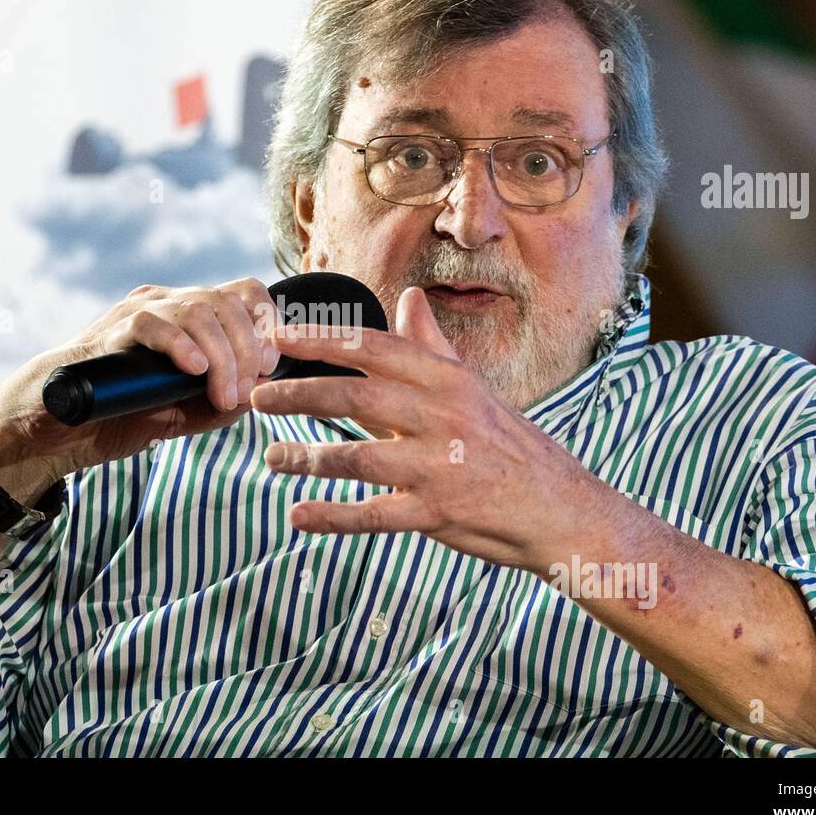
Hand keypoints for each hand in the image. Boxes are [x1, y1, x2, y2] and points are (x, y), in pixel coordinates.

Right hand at [0, 277, 282, 501]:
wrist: (54, 434)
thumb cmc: (115, 418)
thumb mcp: (178, 415)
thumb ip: (216, 405)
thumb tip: (259, 396)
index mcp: (187, 318)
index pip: (243, 293)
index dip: (267, 323)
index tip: (271, 366)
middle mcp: (165, 304)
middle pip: (229, 299)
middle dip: (249, 347)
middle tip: (248, 391)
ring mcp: (137, 313)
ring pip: (199, 308)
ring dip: (223, 354)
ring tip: (224, 394)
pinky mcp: (110, 332)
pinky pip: (153, 323)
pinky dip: (181, 345)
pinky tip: (194, 371)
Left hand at [250, 287, 617, 572]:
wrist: (559, 508)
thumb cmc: (509, 444)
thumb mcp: (472, 388)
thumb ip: (431, 345)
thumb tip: (407, 297)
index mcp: (447, 380)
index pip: (374, 348)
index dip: (322, 339)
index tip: (277, 335)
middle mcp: (442, 417)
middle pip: (356, 395)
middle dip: (299, 393)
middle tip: (256, 396)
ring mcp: (439, 467)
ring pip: (358, 457)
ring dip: (307, 456)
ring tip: (271, 456)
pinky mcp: (437, 514)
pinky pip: (373, 515)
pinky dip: (332, 517)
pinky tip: (297, 516)